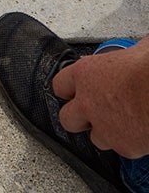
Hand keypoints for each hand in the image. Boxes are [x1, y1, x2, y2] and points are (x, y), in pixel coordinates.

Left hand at [52, 40, 148, 158]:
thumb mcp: (135, 51)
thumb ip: (126, 55)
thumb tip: (139, 51)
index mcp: (85, 74)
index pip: (60, 85)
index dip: (69, 90)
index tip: (76, 92)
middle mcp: (88, 102)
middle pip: (67, 118)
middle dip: (79, 118)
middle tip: (93, 114)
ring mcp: (104, 127)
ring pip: (95, 138)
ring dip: (105, 133)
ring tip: (120, 124)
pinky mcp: (123, 146)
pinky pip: (121, 149)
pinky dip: (128, 143)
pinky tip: (137, 133)